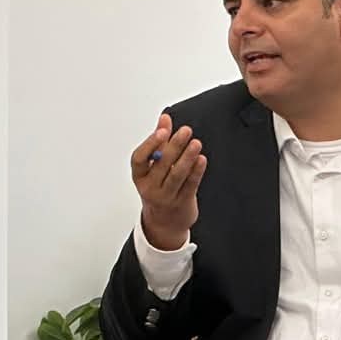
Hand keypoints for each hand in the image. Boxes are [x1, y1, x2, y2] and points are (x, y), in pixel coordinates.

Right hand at [131, 113, 206, 250]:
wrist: (165, 222)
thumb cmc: (159, 186)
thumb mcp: (154, 165)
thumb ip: (160, 140)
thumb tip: (165, 117)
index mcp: (139, 175)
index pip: (139, 159)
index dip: (150, 144)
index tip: (162, 131)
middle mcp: (149, 187)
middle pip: (161, 164)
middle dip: (174, 146)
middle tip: (186, 131)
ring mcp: (165, 197)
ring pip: (176, 175)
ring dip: (187, 158)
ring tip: (196, 143)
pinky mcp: (182, 202)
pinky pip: (190, 185)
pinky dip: (196, 171)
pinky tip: (201, 160)